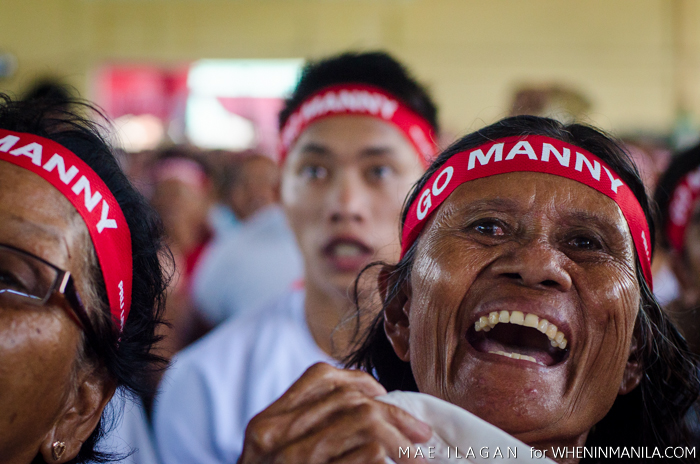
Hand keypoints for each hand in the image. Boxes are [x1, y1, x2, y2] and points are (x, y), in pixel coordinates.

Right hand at [238, 363, 431, 463]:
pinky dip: (391, 461)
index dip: (359, 381)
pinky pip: (370, 457)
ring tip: (420, 459)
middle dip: (394, 413)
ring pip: (366, 422)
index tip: (383, 396)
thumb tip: (368, 407)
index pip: (319, 378)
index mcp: (267, 425)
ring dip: (403, 441)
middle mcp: (275, 438)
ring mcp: (295, 460)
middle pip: (350, 399)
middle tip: (420, 433)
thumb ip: (308, 433)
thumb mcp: (279, 460)